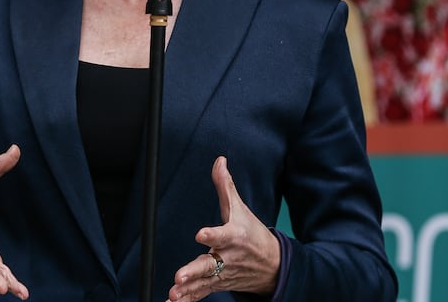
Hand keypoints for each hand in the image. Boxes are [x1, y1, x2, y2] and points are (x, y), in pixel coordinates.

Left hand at [167, 157, 280, 301]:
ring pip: (203, 283)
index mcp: (234, 237)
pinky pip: (202, 294)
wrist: (273, 265)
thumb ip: (226, 186)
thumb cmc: (252, 234)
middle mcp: (228, 258)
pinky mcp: (217, 285)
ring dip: (188, 290)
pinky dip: (188, 300)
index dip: (212, 234)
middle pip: (209, 265)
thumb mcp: (241, 209)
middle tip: (180, 276)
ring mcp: (222, 274)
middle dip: (194, 271)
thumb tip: (219, 160)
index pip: (223, 235)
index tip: (200, 234)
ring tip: (174, 293)